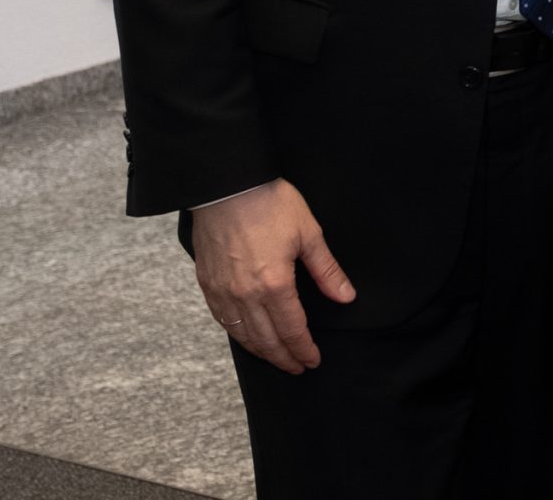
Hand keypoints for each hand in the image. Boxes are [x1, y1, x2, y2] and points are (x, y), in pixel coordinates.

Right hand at [190, 179, 354, 373]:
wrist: (225, 185)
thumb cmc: (268, 203)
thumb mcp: (308, 233)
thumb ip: (326, 270)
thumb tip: (346, 296)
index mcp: (274, 284)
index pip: (292, 330)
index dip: (303, 349)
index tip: (313, 360)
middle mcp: (245, 294)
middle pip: (266, 340)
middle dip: (284, 358)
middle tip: (297, 368)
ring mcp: (222, 291)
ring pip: (242, 335)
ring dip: (261, 351)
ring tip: (276, 358)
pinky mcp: (207, 283)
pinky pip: (222, 320)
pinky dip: (237, 334)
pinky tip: (246, 337)